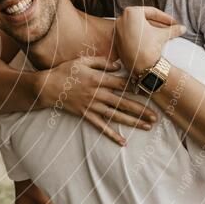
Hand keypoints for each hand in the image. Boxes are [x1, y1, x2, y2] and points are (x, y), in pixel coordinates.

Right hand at [35, 55, 157, 145]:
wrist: (47, 87)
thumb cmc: (65, 71)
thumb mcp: (82, 61)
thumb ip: (101, 62)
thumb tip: (118, 65)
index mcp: (98, 79)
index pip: (122, 84)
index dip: (137, 87)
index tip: (150, 90)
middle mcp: (98, 94)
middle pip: (124, 103)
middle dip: (142, 110)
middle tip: (157, 116)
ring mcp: (92, 106)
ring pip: (116, 116)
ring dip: (133, 122)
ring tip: (147, 126)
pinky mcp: (86, 115)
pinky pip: (101, 127)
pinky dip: (112, 135)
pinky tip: (123, 142)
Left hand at [114, 6, 185, 77]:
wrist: (142, 67)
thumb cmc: (150, 47)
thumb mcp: (163, 35)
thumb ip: (173, 29)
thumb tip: (182, 28)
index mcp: (132, 12)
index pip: (152, 12)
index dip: (166, 18)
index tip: (175, 23)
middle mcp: (121, 19)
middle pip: (144, 19)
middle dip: (159, 23)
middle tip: (170, 27)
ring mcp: (117, 30)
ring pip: (137, 27)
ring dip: (151, 30)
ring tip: (164, 34)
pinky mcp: (116, 40)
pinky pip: (131, 35)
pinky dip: (141, 36)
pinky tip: (152, 40)